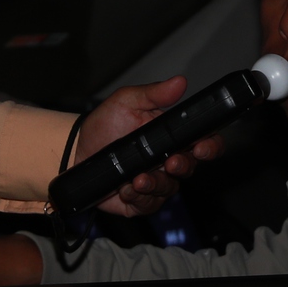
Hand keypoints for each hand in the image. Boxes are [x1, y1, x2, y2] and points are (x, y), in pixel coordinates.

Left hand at [74, 77, 223, 216]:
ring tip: (138, 179)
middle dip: (183, 167)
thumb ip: (154, 94)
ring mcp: (156, 183)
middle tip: (170, 162)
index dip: (210, 146)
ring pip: (169, 189)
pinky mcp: (140, 201)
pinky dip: (138, 198)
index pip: (204, 142)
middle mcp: (169, 161)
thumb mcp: (127, 102)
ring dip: (155, 184)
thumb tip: (180, 82)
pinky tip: (125, 188)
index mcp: (172, 137)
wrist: (77, 151)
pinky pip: (148, 204)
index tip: (201, 146)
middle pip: (190, 168)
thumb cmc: (105, 125)